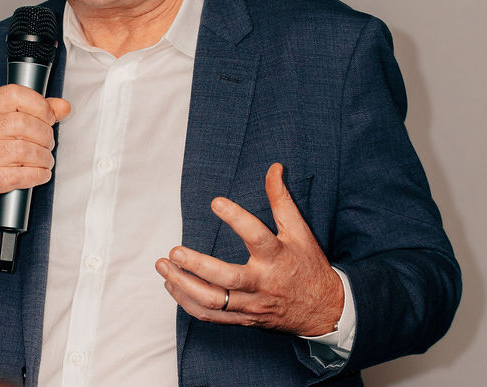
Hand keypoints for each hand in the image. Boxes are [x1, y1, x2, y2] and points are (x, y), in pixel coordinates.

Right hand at [0, 84, 69, 219]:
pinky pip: (18, 176)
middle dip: (44, 135)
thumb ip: (38, 112)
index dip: (39, 105)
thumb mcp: (12, 126)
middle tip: (49, 144)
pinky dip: (37, 175)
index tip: (49, 118)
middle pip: (21, 123)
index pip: (14, 95)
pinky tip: (40, 174)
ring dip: (43, 157)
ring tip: (45, 160)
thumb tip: (62, 107)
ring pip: (22, 150)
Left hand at [155, 163, 342, 336]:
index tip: (215, 201)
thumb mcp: (300, 231)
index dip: (236, 218)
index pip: (256, 236)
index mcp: (278, 257)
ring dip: (183, 285)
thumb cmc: (308, 265)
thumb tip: (273, 167)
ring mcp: (251, 304)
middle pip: (227, 279)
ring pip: (213, 301)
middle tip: (174, 251)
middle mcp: (263, 283)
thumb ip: (282, 199)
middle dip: (197, 266)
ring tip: (162, 266)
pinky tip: (172, 285)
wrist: (323, 311)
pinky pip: (211, 316)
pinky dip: (187, 303)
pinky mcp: (243, 319)